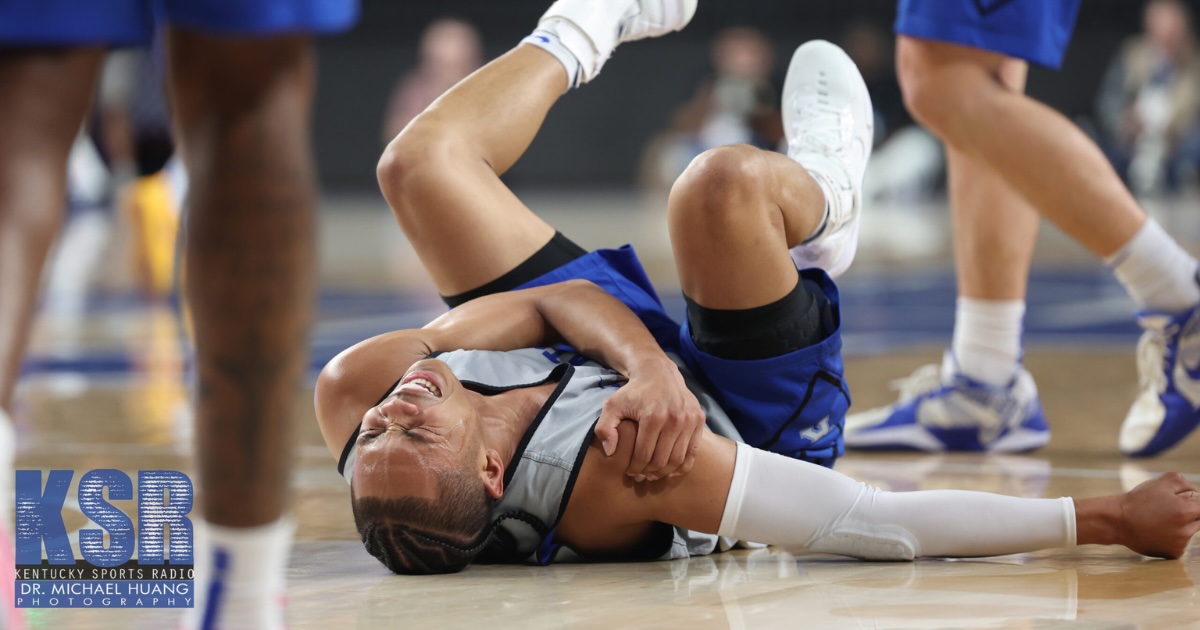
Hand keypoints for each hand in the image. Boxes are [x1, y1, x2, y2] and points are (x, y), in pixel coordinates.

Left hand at [593, 359, 705, 481]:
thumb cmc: (633, 392)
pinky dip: (683, 466)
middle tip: (640, 476)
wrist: (658, 372)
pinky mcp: (699, 419)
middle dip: (649, 473)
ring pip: (678, 459)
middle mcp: (675, 418)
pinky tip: (670, 470)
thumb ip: (605, 427)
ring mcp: (689, 419)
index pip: (644, 455)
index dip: (635, 468)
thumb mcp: (612, 405)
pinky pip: (693, 452)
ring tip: (653, 474)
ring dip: (664, 472)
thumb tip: (610, 451)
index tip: (629, 472)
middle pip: (662, 460)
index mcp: (653, 416)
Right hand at [1117, 472, 1199, 558]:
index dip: (1191, 499)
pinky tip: (1157, 531)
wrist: (1117, 521)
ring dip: (1181, 525)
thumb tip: (1197, 494)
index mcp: (1186, 511)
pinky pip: (1181, 543)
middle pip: (1199, 518)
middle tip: (1166, 509)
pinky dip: (1173, 537)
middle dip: (1188, 512)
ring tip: (1158, 520)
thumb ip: (1186, 484)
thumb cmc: (1138, 500)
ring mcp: (1180, 544)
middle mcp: (1186, 530)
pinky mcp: (1174, 554)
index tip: (1178, 500)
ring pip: (1190, 531)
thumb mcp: (1162, 482)